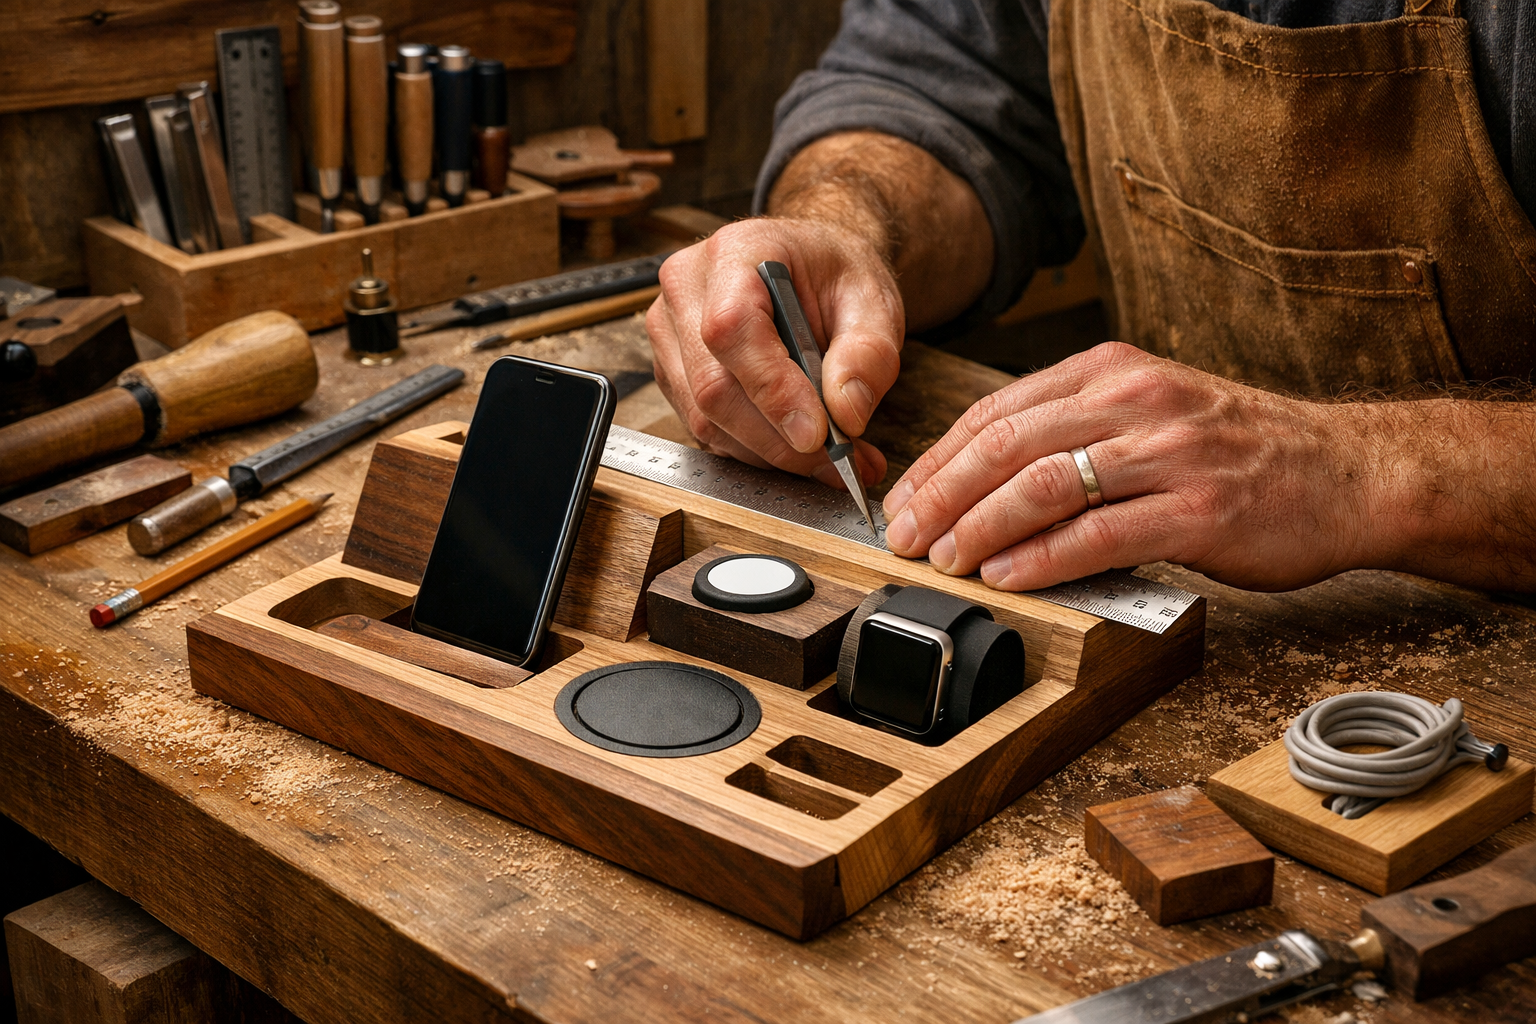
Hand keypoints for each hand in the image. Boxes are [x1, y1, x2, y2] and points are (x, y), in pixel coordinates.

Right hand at [647, 217, 897, 489]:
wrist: (811, 270)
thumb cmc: (835, 276)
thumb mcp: (873, 300)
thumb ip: (868, 354)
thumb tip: (846, 413)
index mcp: (734, 253)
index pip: (732, 328)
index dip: (772, 389)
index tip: (818, 432)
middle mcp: (686, 290)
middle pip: (713, 386)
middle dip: (779, 438)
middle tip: (839, 461)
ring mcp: (671, 334)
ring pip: (706, 419)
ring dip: (770, 453)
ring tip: (830, 460)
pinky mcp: (673, 373)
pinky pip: (706, 430)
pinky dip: (756, 452)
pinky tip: (798, 449)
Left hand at [881, 342, 1370, 591]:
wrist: (1350, 472)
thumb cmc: (1239, 451)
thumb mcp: (1150, 413)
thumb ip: (1074, 432)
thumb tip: (983, 482)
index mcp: (1112, 370)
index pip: (997, 410)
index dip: (938, 460)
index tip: (903, 501)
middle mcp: (1135, 400)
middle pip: (1006, 443)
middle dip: (942, 495)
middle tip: (905, 537)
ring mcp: (1168, 452)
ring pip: (1043, 484)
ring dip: (979, 528)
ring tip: (944, 560)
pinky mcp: (1198, 510)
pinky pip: (1099, 534)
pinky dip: (1042, 559)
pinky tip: (1007, 578)